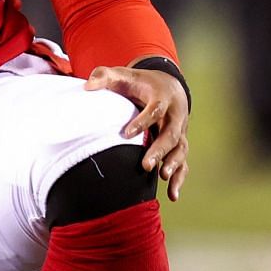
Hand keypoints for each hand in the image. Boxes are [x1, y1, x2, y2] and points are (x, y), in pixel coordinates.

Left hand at [85, 65, 190, 201]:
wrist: (167, 86)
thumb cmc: (139, 82)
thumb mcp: (122, 75)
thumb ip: (104, 76)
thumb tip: (87, 86)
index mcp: (162, 97)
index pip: (155, 109)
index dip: (142, 121)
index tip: (126, 133)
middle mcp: (175, 115)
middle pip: (171, 133)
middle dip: (160, 150)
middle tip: (145, 165)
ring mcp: (179, 131)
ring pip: (180, 149)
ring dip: (173, 164)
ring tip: (162, 177)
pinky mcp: (179, 144)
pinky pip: (183, 162)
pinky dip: (180, 178)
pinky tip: (173, 195)